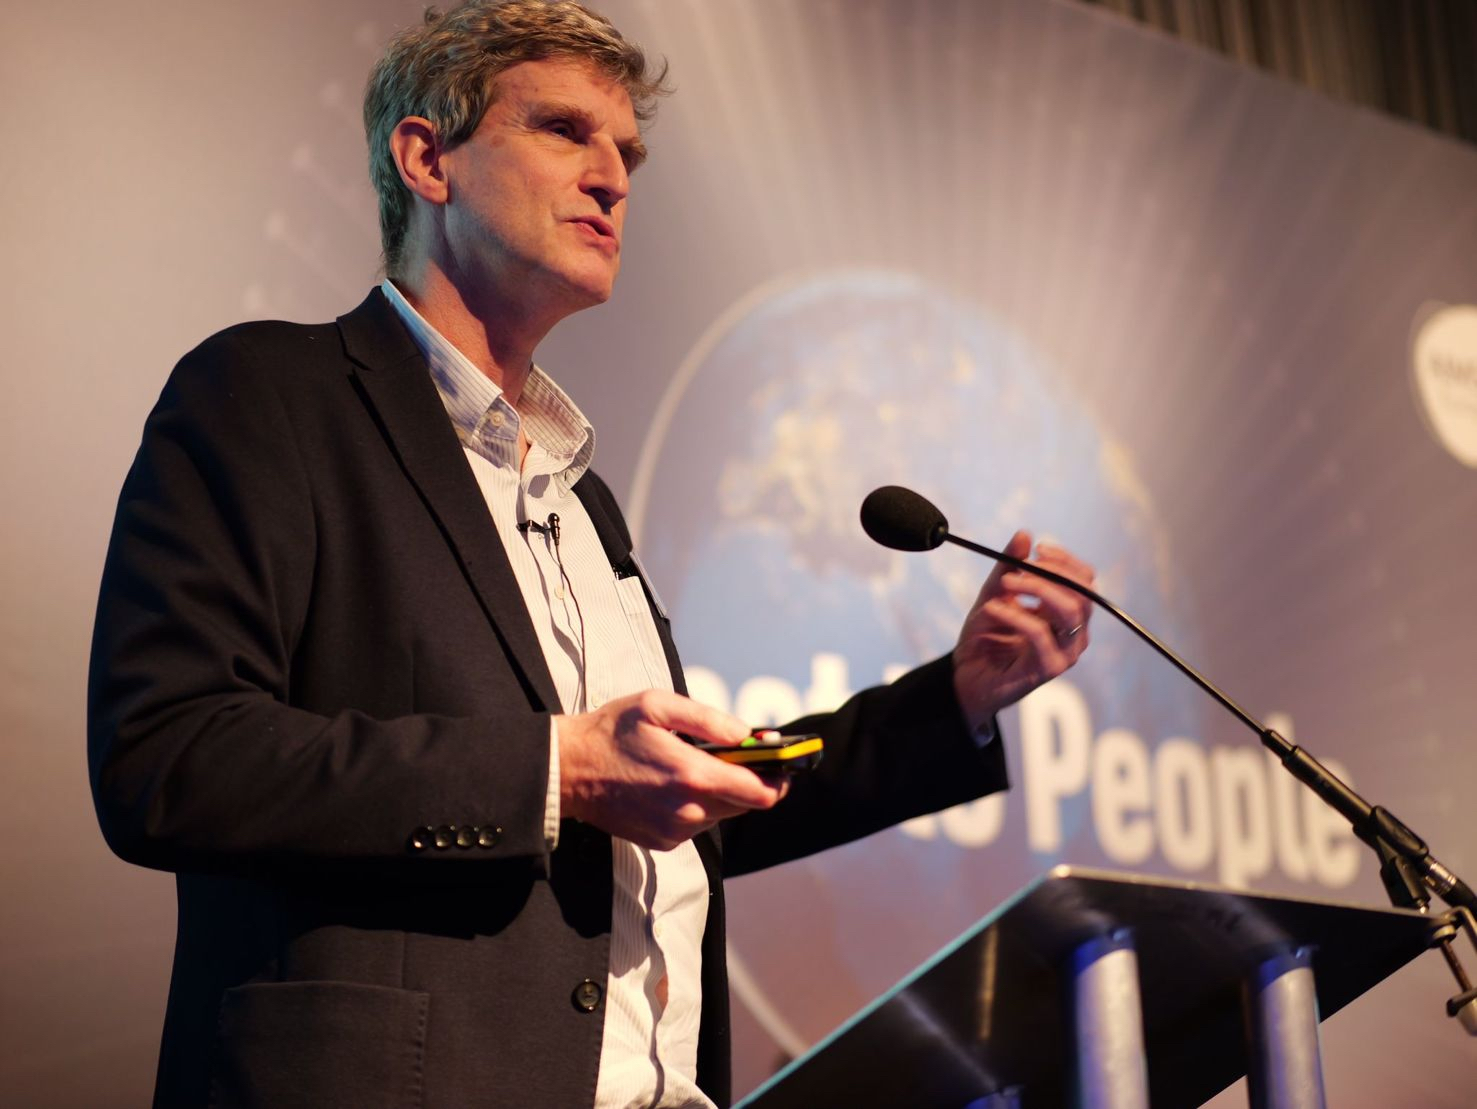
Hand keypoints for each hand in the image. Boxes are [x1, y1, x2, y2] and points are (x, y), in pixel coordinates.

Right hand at [555, 690, 788, 850]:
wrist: (568, 771)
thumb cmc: (611, 733)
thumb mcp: (658, 706)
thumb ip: (708, 719)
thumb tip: (746, 735)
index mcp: (693, 776)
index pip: (761, 792)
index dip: (780, 780)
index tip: (784, 767)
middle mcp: (688, 811)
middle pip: (745, 805)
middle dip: (748, 781)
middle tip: (734, 758)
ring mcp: (675, 831)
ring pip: (720, 814)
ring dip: (718, 793)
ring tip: (689, 766)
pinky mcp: (663, 842)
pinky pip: (696, 823)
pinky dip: (694, 806)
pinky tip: (670, 786)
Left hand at [952, 531, 1095, 731]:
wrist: (966, 677)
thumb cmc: (985, 637)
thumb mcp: (994, 593)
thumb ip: (1008, 566)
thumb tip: (1025, 534)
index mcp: (1066, 612)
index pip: (1084, 579)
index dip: (1065, 560)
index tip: (1038, 548)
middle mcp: (1073, 632)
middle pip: (1084, 592)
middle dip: (1053, 571)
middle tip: (1022, 566)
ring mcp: (1065, 652)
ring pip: (1070, 611)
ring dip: (1038, 588)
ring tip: (1006, 583)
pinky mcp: (1049, 668)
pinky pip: (1040, 634)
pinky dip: (1015, 615)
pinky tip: (992, 607)